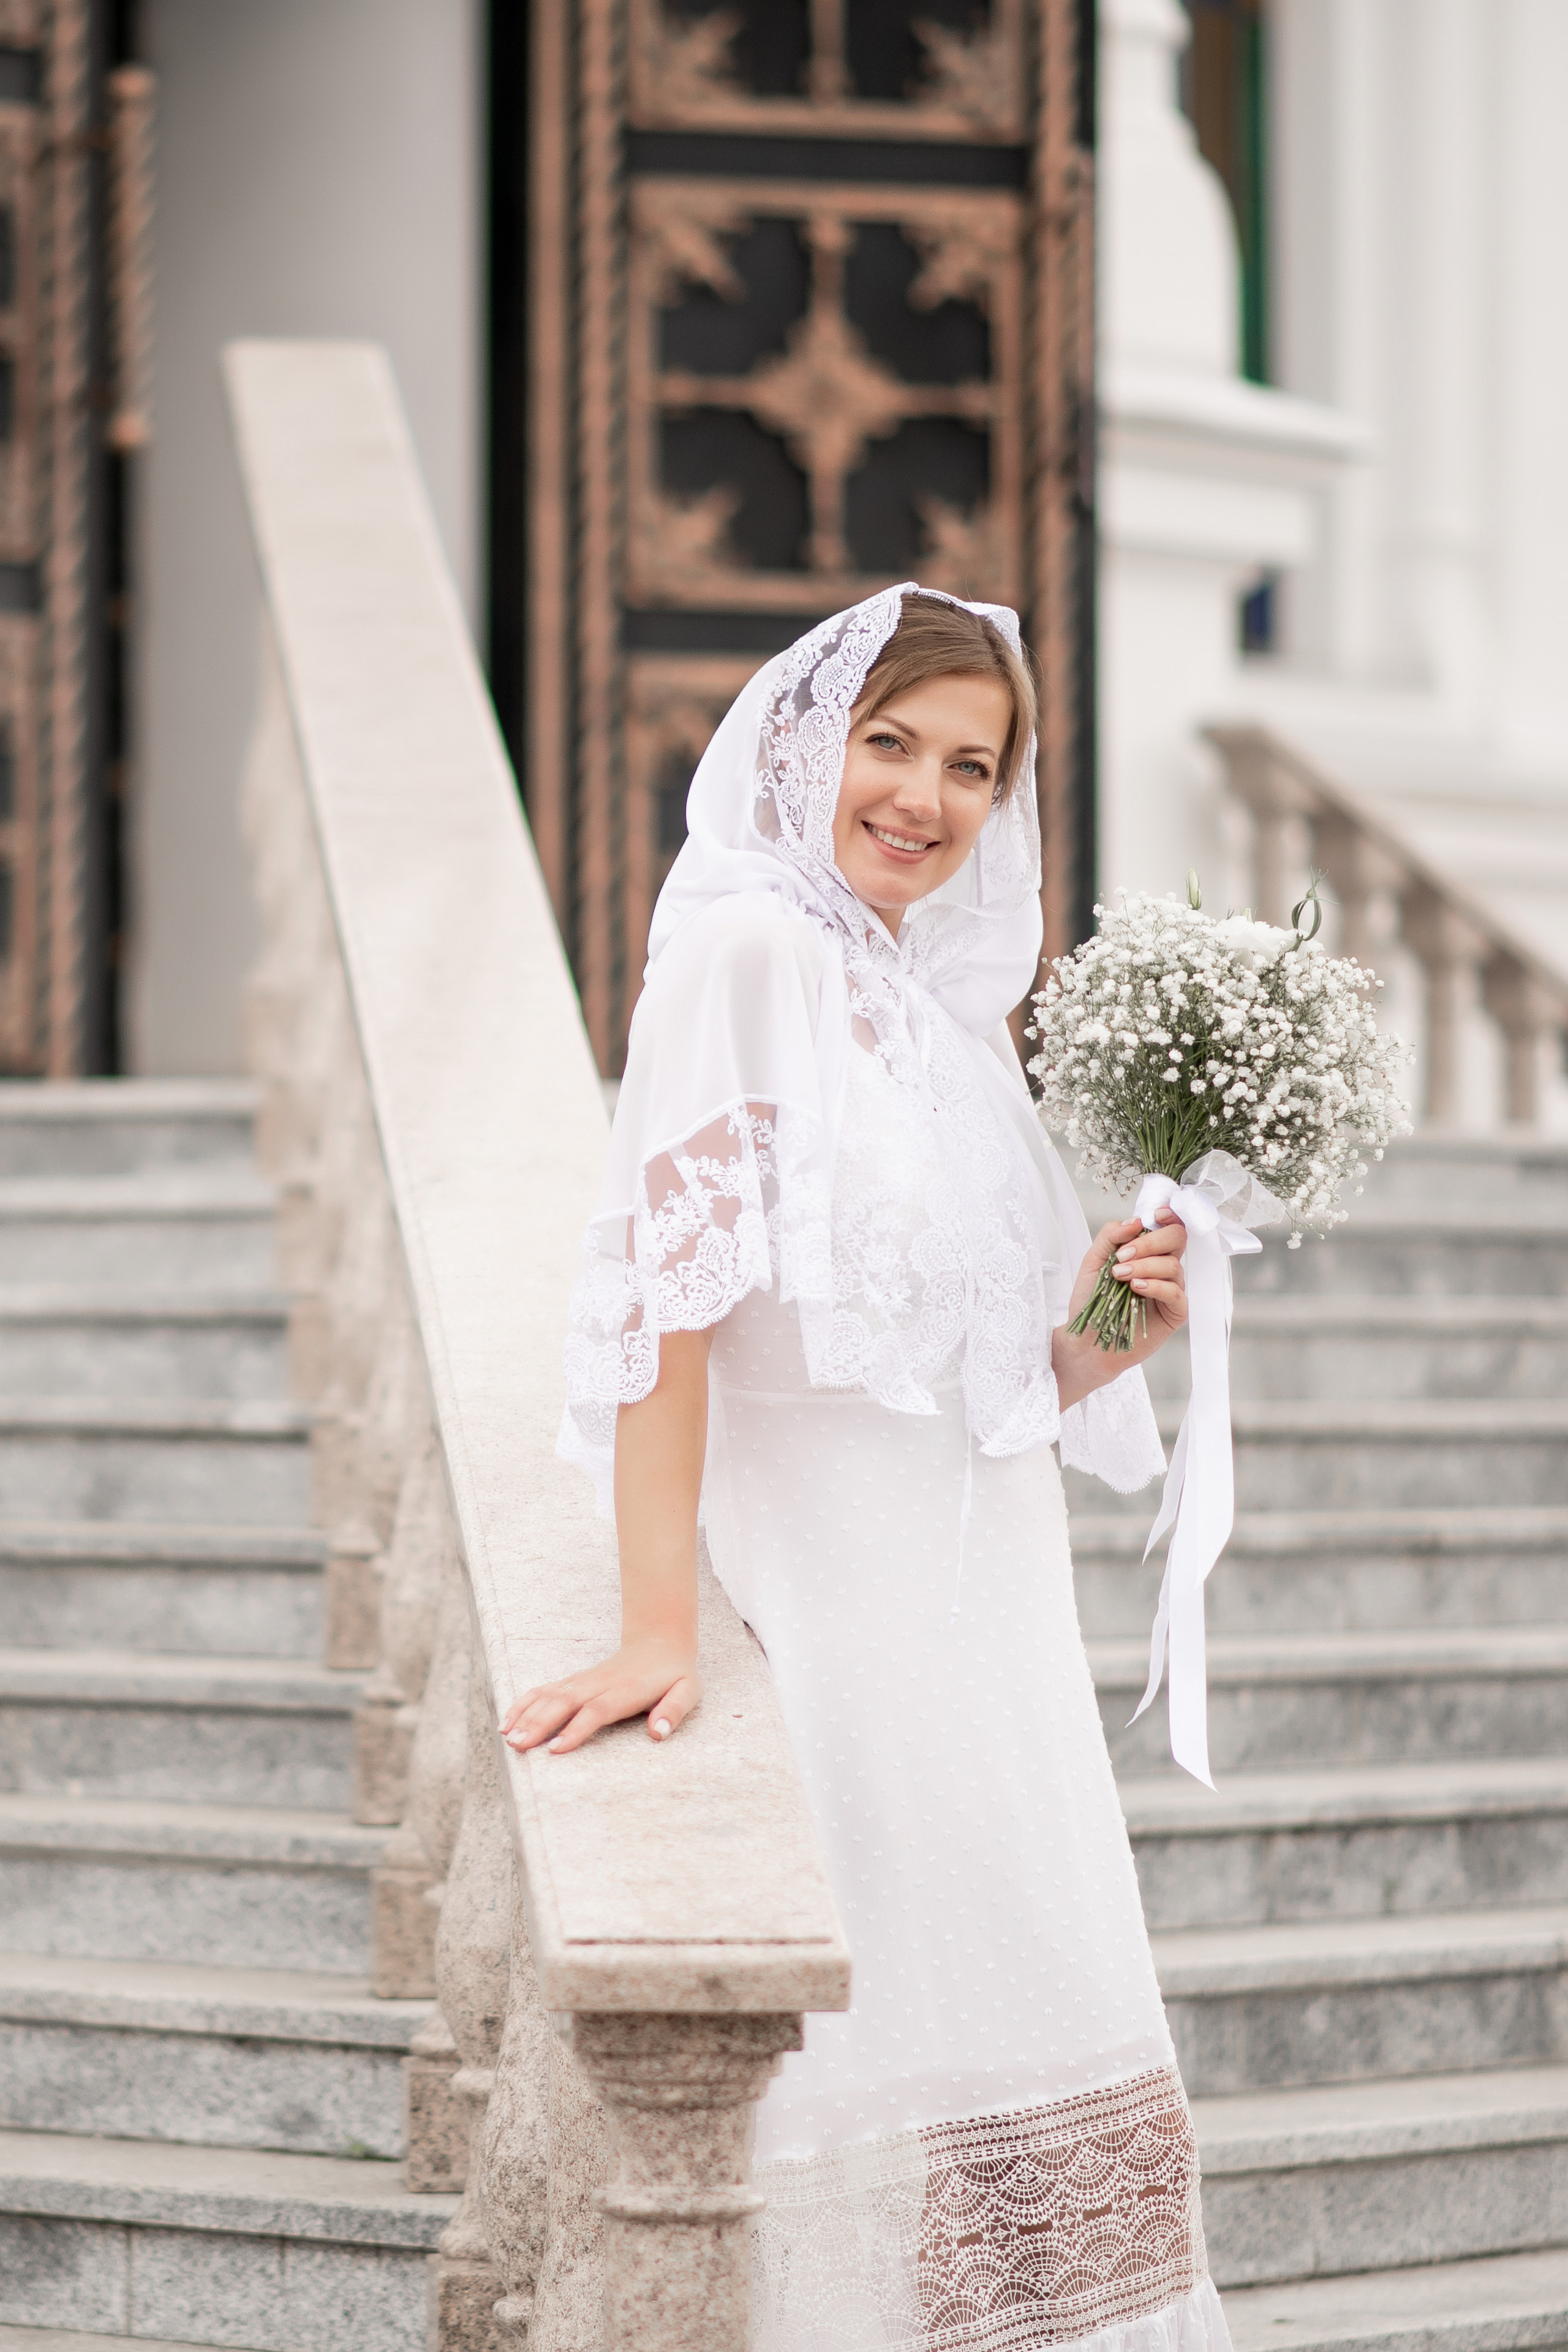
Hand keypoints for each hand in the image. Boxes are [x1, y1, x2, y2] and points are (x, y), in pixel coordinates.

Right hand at [501, 1633, 701, 1756]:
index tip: (556, 1749)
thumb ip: (673, 1711)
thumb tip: (658, 1733)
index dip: (576, 1729)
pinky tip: (507, 1720)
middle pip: (564, 1703)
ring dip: (526, 1714)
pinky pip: (545, 1690)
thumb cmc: (674, 1673)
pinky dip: (524, 1703)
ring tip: (507, 1736)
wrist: (660, 1640)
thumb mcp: (687, 1691)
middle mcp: (599, 1684)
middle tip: (518, 1745)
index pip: (596, 1710)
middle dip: (539, 1723)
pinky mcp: (575, 1681)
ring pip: (550, 1695)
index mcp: (625, 1691)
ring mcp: (584, 1681)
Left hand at [1053, 1208, 1187, 1404]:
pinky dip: (1155, 1285)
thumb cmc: (1090, 1301)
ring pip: (1173, 1265)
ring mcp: (1171, 1289)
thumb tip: (1136, 1220)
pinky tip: (1136, 1288)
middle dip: (1150, 1242)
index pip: (1168, 1226)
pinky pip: (1175, 1291)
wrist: (1086, 1339)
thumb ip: (1111, 1236)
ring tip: (1119, 1276)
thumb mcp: (1093, 1261)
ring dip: (1144, 1266)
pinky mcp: (1175, 1312)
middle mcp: (1163, 1267)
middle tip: (1122, 1256)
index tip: (1156, 1215)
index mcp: (1148, 1251)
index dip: (1169, 1216)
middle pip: (1177, 1239)